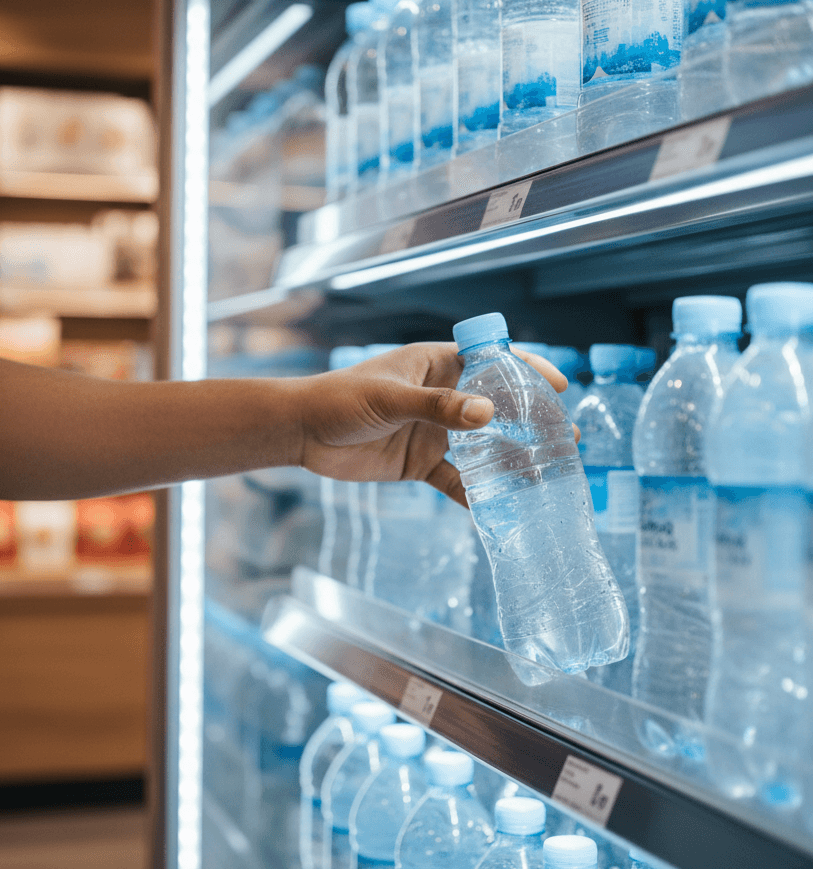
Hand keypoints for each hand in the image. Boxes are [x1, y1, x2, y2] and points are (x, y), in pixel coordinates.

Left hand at [295, 342, 571, 506]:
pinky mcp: (420, 463)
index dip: (526, 370)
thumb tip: (488, 414)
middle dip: (530, 421)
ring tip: (548, 473)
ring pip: (483, 446)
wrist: (302, 433)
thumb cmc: (340, 399)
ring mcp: (433, 431)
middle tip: (566, 438)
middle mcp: (441, 397)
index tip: (559, 385)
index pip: (491, 360)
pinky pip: (457, 479)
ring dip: (512, 459)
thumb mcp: (390, 398)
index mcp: (436, 366)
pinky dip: (477, 493)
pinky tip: (501, 508)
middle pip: (496, 407)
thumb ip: (437, 407)